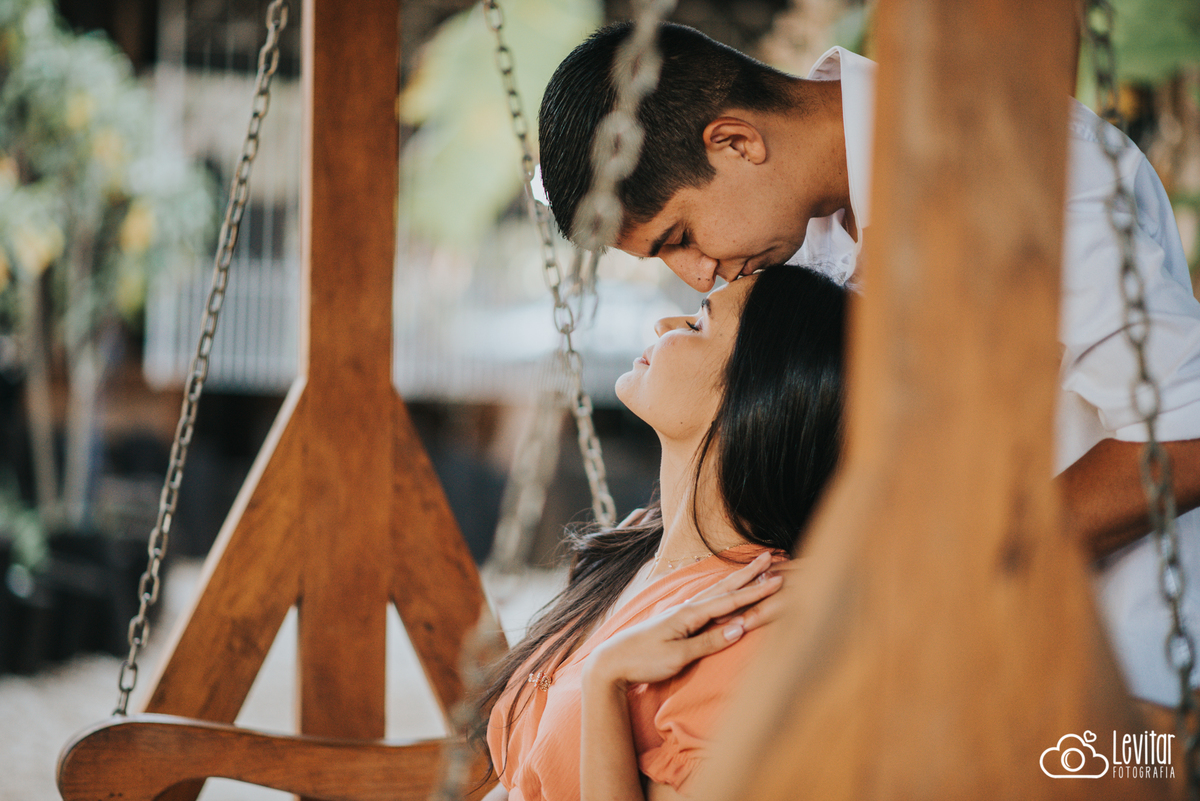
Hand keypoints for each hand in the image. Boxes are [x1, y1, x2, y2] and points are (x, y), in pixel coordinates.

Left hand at [583, 552, 782, 689]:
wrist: (611, 662)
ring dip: (736, 580)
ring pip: (715, 592)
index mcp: (689, 615)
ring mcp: (680, 613)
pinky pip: (706, 602)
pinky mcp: (675, 621)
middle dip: (748, 574)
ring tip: (753, 568)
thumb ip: (708, 641)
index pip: (730, 601)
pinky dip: (721, 593)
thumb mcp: (677, 656)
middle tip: (770, 557)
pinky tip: (723, 591)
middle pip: (724, 588)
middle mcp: (686, 609)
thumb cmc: (643, 660)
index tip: (777, 580)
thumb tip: (740, 627)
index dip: (755, 591)